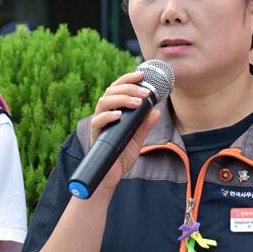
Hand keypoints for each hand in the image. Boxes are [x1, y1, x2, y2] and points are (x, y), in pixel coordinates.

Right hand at [88, 70, 160, 191]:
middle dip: (129, 88)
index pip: (118, 89)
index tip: (141, 74)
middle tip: (145, 93)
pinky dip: (108, 116)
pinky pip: (98, 121)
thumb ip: (145, 125)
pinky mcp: (95, 135)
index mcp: (114, 111)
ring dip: (121, 99)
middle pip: (111, 92)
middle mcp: (104, 114)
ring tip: (137, 102)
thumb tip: (157, 111)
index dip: (128, 79)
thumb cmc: (121, 157)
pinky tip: (119, 115)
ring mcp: (99, 124)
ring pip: (103, 102)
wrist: (110, 178)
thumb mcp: (138, 139)